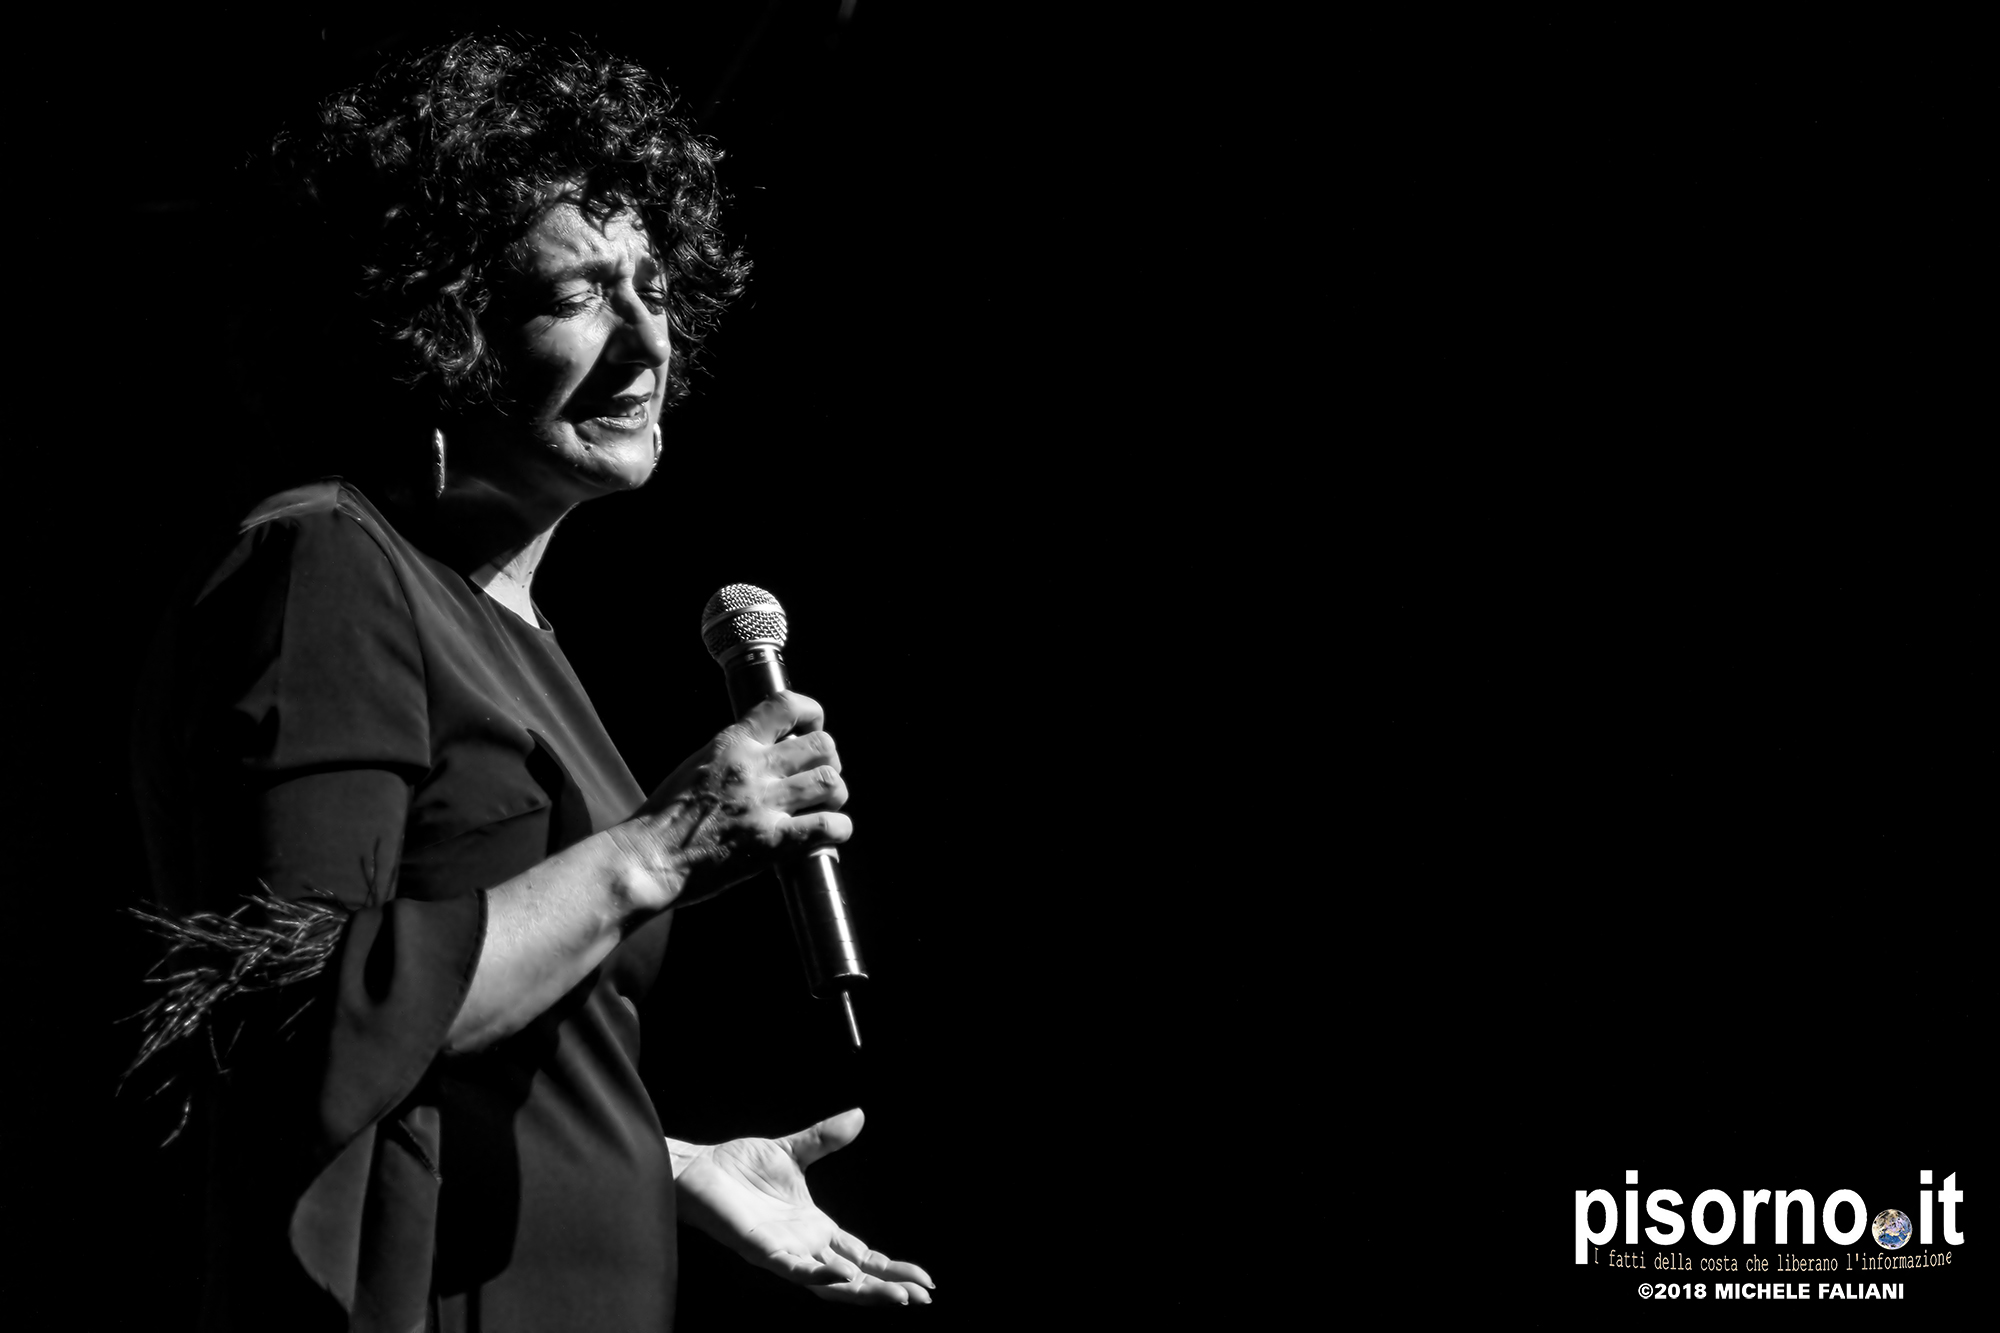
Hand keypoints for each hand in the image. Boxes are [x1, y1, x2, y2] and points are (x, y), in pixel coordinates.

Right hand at [613, 691, 850, 909]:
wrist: (647, 857)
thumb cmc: (665, 817)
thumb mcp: (698, 764)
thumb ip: (735, 755)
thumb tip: (769, 754)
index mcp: (732, 743)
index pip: (786, 705)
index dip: (812, 714)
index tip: (812, 729)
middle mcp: (752, 767)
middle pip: (823, 744)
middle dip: (829, 761)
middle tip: (817, 781)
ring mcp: (764, 804)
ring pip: (830, 782)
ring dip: (834, 796)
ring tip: (823, 808)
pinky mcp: (771, 842)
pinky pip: (827, 827)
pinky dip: (837, 830)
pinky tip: (825, 836)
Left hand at [673, 1108, 934, 1306]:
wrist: (696, 1168)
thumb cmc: (736, 1165)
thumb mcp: (792, 1151)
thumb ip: (825, 1139)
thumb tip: (859, 1115)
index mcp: (814, 1228)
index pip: (863, 1256)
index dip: (892, 1267)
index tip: (924, 1278)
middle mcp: (803, 1246)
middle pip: (855, 1277)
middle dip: (889, 1288)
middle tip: (923, 1297)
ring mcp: (784, 1252)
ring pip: (830, 1283)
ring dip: (863, 1292)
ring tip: (897, 1297)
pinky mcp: (761, 1249)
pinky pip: (794, 1269)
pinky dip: (819, 1274)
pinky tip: (843, 1276)